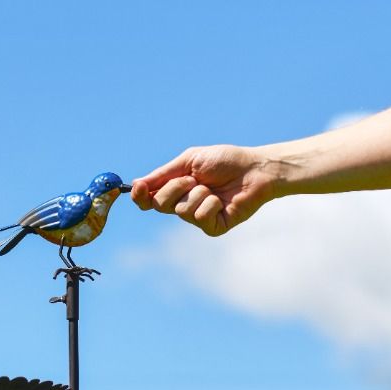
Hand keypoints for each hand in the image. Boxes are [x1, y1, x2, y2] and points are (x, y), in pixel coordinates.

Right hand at [131, 145, 279, 235]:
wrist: (253, 170)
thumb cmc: (224, 161)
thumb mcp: (189, 161)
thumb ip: (163, 174)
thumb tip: (136, 183)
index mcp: (176, 190)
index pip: (149, 200)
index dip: (141, 196)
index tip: (138, 188)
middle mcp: (183, 206)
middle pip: (160, 205)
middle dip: (175, 188)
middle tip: (192, 179)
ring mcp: (197, 219)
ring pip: (181, 210)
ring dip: (197, 193)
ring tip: (212, 188)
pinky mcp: (212, 228)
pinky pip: (200, 217)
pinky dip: (210, 204)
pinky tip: (221, 200)